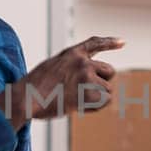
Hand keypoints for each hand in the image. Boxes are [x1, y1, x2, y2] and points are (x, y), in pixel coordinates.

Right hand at [0, 36, 123, 128]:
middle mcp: (82, 62)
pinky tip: (78, 107)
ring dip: (97, 99)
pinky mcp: (89, 92)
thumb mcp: (51, 68)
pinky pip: (105, 102)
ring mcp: (87, 76)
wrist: (27, 98)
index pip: (95, 43)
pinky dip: (95, 108)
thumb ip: (70, 68)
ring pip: (108, 89)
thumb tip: (87, 82)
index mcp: (71, 53)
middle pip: (110, 72)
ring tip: (76, 101)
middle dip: (103, 83)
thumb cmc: (34, 89)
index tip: (122, 42)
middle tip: (85, 93)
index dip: (110, 43)